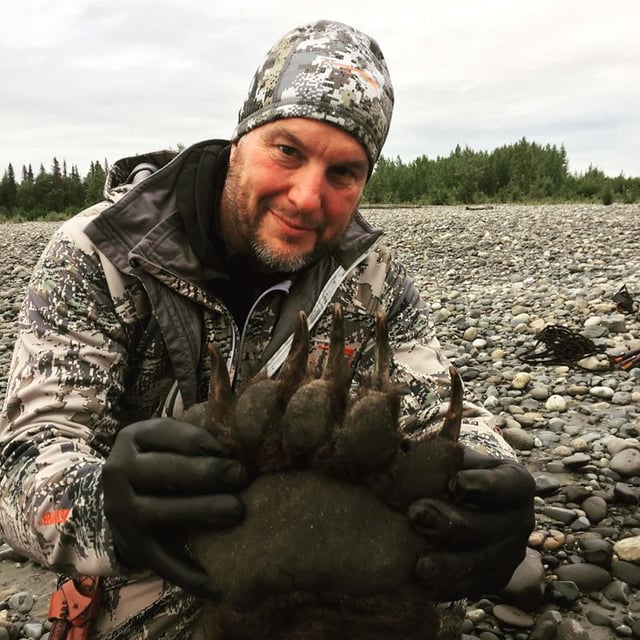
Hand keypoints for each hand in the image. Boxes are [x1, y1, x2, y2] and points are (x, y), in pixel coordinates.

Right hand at [102, 418, 248, 599]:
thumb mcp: (166, 439)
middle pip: (162, 472)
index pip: (166, 434)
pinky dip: (191, 576)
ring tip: (236, 509)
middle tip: (241, 475)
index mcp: (132, 438)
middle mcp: (118, 474)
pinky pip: (162, 563)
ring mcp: (122, 514)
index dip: (201, 441)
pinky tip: (220, 586)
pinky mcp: (134, 547)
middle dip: (204, 473)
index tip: (231, 449)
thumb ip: (193, 436)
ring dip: (199, 511)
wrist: (119, 498)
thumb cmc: (160, 459)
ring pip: (159, 512)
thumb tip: (237, 443)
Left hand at [408, 446, 534, 600]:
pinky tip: (424, 586)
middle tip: (415, 517)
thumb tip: (405, 448)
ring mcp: (513, 551)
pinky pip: (476, 587)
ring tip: (419, 565)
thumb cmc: (458, 470)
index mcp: (516, 482)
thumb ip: (437, 454)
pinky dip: (450, 587)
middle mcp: (522, 518)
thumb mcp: (454, 456)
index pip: (505, 486)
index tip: (456, 484)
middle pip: (488, 527)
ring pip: (483, 562)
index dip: (482, 486)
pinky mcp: (499, 577)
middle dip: (450, 524)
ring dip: (450, 564)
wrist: (472, 500)